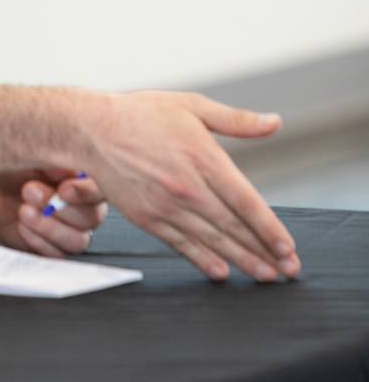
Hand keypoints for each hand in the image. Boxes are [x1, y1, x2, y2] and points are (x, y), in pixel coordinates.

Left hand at [0, 168, 108, 257]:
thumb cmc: (15, 167)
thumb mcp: (32, 153)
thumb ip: (56, 161)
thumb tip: (72, 171)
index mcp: (86, 180)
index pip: (102, 190)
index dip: (86, 193)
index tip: (63, 189)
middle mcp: (85, 206)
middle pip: (93, 217)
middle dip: (60, 208)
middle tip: (30, 191)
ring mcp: (71, 230)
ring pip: (78, 240)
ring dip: (49, 227)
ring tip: (25, 210)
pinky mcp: (54, 248)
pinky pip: (58, 255)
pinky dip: (38, 240)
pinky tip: (23, 225)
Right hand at [79, 90, 299, 282]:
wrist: (92, 130)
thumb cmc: (141, 114)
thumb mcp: (192, 105)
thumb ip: (236, 120)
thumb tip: (275, 123)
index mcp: (203, 157)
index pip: (246, 201)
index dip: (270, 228)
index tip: (288, 247)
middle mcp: (187, 187)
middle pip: (233, 227)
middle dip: (264, 252)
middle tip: (288, 270)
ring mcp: (165, 206)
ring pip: (211, 240)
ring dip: (242, 261)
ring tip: (265, 276)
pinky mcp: (147, 218)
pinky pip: (181, 244)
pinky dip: (203, 260)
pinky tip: (221, 272)